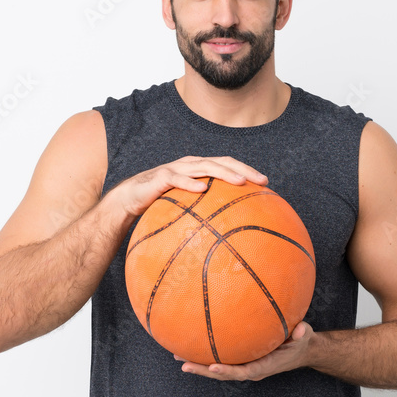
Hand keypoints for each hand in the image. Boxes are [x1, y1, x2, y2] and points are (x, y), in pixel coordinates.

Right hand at [108, 155, 267, 216]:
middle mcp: (190, 164)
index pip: (227, 165)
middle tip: (261, 181)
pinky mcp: (160, 177)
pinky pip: (177, 179)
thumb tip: (228, 234)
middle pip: (221, 162)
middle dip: (243, 169)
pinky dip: (190, 182)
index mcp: (199, 168)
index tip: (266, 183)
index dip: (247, 170)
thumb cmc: (161, 203)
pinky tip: (202, 189)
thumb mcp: (186, 206)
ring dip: (223, 173)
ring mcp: (176, 169)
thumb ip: (204, 211)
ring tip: (240, 181)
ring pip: (204, 166)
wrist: (130, 199)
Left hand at [177, 322, 314, 381]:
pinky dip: (207, 354)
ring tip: (178, 355)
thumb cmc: (301, 341)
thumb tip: (302, 329)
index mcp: (264, 366)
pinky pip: (222, 358)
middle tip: (183, 364)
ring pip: (219, 368)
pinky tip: (192, 344)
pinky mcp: (242, 359)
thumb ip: (302, 334)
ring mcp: (245, 365)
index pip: (243, 372)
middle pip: (224, 373)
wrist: (301, 350)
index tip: (212, 367)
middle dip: (203, 370)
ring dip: (198, 364)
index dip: (227, 371)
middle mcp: (251, 369)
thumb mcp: (304, 337)